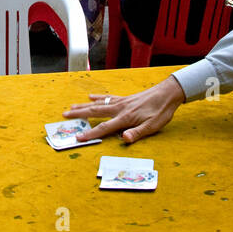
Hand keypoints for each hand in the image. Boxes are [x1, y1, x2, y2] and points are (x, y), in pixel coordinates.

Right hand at [64, 77, 185, 144]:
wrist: (168, 92)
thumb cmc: (162, 111)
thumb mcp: (153, 126)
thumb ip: (138, 133)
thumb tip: (124, 139)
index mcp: (125, 117)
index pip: (104, 128)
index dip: (90, 133)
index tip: (78, 138)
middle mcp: (120, 108)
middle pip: (95, 112)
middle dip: (79, 114)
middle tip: (63, 115)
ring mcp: (121, 102)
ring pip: (98, 104)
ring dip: (83, 106)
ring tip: (71, 107)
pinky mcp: (125, 98)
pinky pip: (107, 97)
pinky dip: (97, 98)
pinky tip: (90, 97)